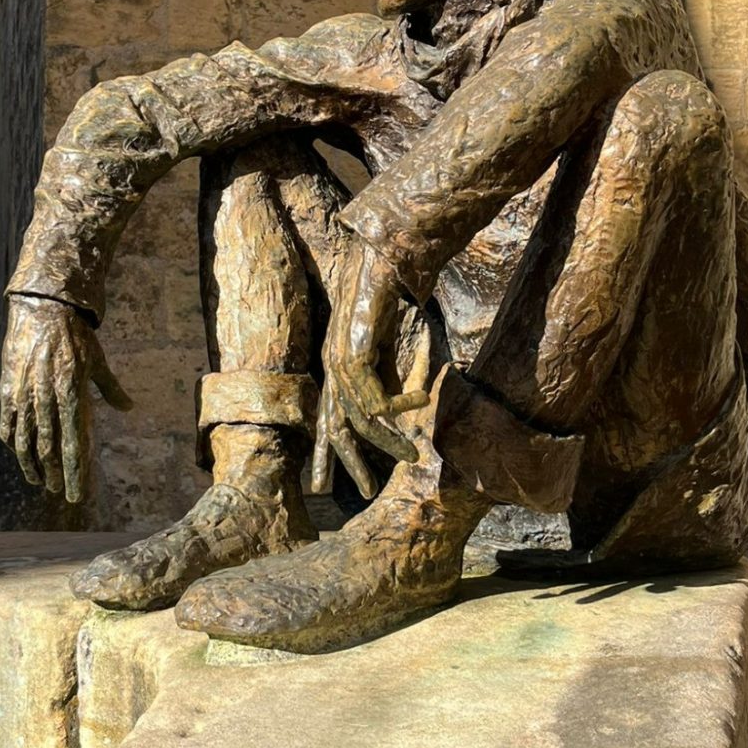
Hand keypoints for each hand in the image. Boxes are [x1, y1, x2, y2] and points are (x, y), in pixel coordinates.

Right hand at [0, 295, 129, 502]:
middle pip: (49, 449)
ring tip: (41, 481)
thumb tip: (128, 408)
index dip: (76, 473)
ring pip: (25, 441)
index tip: (77, 494)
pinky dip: (14, 443)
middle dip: (56, 474)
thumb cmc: (75, 337)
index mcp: (71, 395)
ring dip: (33, 465)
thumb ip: (111, 389)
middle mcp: (46, 399)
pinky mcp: (8, 389)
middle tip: (62, 492)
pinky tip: (20, 454)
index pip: (74, 445)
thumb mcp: (98, 362)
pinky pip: (8, 424)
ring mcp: (24, 395)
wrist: (42, 309)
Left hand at [311, 240, 429, 495]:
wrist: (381, 257)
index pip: (327, 417)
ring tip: (413, 456)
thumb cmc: (388, 294)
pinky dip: (400, 407)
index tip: (329, 480)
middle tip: (363, 491)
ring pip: (360, 420)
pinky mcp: (351, 357)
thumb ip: (389, 373)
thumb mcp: (388, 344)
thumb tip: (401, 404)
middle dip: (347, 463)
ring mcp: (338, 364)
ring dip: (388, 441)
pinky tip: (419, 402)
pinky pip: (376, 400)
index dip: (328, 450)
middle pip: (333, 429)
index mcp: (336, 366)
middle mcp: (331, 368)